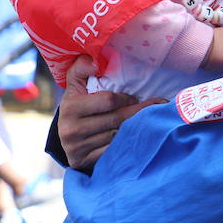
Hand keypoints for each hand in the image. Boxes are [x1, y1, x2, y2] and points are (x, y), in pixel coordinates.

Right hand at [57, 56, 162, 170]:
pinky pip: (114, 152)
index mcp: (70, 108)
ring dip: (135, 128)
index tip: (136, 97)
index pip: (109, 100)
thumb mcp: (76, 84)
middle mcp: (71, 130)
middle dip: (139, 112)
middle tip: (157, 107)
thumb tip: (93, 61)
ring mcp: (77, 148)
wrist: (65, 134)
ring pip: (118, 136)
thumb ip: (82, 68)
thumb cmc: (78, 104)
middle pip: (117, 119)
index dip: (126, 98)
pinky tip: (137, 138)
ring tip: (149, 121)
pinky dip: (127, 144)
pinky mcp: (83, 161)